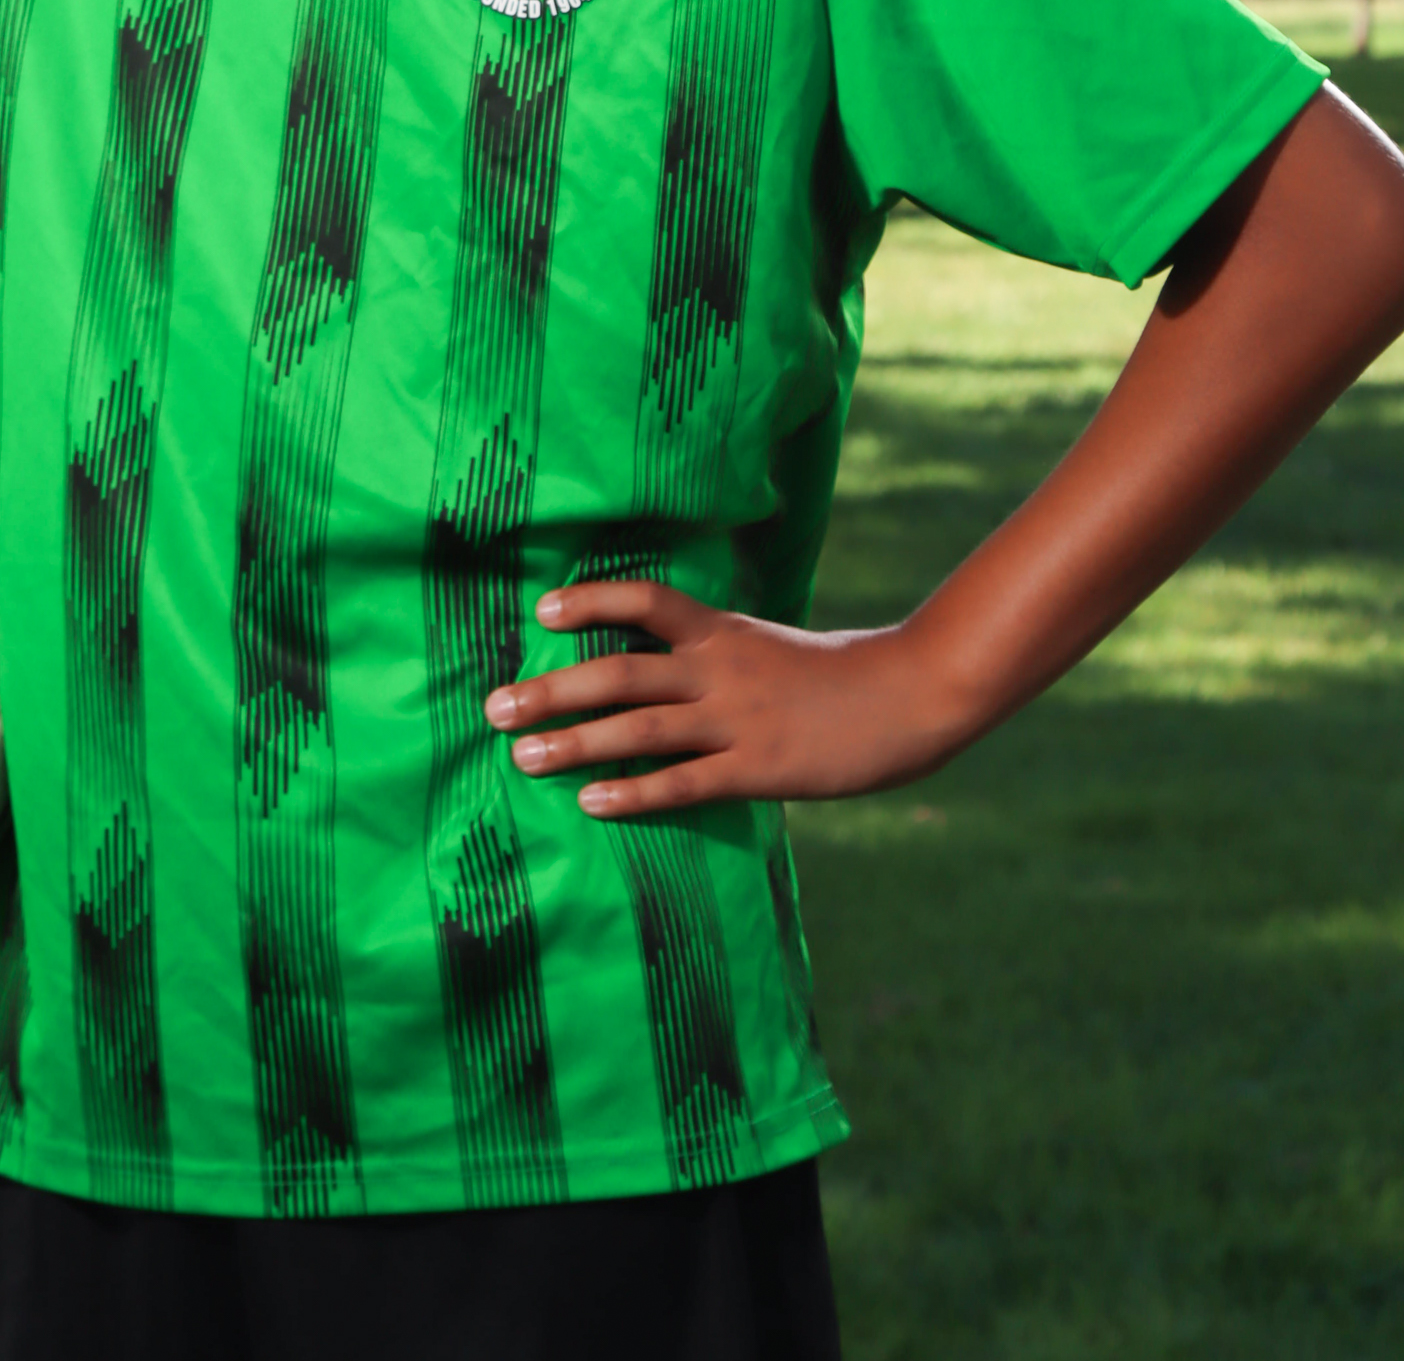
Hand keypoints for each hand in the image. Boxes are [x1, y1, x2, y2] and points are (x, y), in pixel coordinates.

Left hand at [484, 580, 957, 816]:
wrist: (910, 697)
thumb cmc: (838, 674)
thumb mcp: (768, 645)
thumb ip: (716, 653)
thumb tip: (660, 660)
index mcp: (723, 631)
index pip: (644, 600)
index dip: (590, 601)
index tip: (540, 612)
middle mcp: (719, 669)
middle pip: (620, 671)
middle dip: (552, 689)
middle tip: (493, 708)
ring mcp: (737, 721)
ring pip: (639, 729)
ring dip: (574, 742)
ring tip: (522, 756)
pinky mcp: (759, 771)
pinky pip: (685, 784)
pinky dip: (634, 793)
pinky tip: (592, 804)